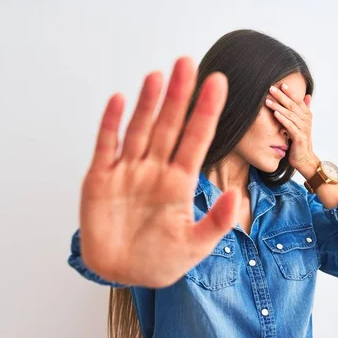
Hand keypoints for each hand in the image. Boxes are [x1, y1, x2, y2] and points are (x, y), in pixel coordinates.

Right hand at [79, 57, 240, 287]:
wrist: (122, 274)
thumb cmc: (161, 260)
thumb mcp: (196, 245)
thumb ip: (217, 222)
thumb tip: (237, 196)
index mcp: (180, 182)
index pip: (197, 139)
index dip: (206, 111)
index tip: (218, 82)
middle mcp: (155, 170)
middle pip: (169, 126)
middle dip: (178, 96)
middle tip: (187, 64)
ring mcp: (127, 172)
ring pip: (139, 130)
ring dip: (147, 103)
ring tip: (158, 76)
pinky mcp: (100, 179)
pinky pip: (106, 146)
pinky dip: (111, 124)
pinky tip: (120, 101)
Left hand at [265, 84, 317, 170]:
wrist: (304, 159)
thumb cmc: (300, 141)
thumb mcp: (302, 124)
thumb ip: (304, 110)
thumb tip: (307, 96)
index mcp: (307, 115)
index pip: (298, 100)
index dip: (290, 92)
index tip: (281, 84)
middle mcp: (306, 120)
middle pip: (292, 105)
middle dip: (281, 96)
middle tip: (271, 88)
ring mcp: (303, 128)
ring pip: (290, 114)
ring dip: (278, 106)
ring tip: (268, 100)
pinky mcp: (299, 137)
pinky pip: (289, 125)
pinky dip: (282, 118)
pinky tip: (275, 113)